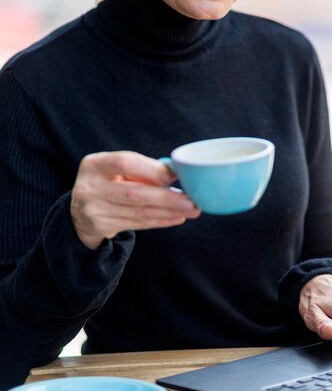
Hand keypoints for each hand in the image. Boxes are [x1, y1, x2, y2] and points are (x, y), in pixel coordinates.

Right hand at [70, 151, 200, 249]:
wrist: (79, 211)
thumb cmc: (107, 182)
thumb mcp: (116, 170)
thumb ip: (141, 168)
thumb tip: (175, 171)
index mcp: (94, 164)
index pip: (125, 163)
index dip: (151, 170)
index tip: (174, 176)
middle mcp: (90, 187)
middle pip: (134, 193)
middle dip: (167, 198)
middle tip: (192, 200)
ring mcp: (93, 210)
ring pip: (138, 212)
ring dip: (168, 211)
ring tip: (191, 209)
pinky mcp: (100, 227)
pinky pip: (136, 224)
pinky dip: (159, 220)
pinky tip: (176, 217)